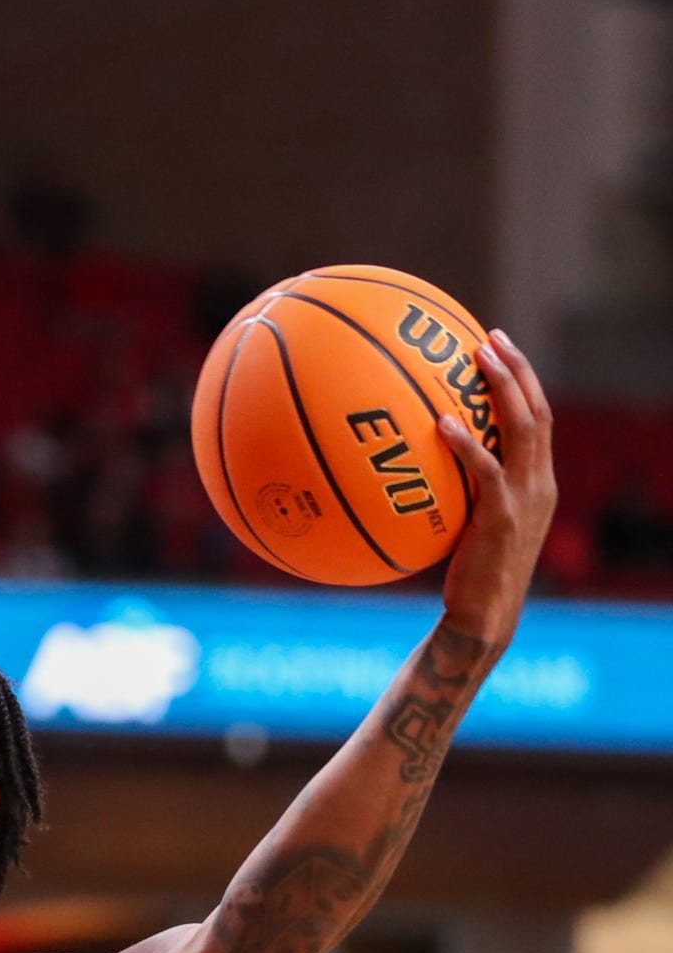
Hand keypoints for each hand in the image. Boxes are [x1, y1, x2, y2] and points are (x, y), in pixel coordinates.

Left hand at [436, 330, 557, 647]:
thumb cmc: (467, 573)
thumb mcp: (469, 523)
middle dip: (517, 370)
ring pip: (524, 428)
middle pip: (537, 411)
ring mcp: (526, 497)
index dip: (523, 381)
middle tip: (491, 337)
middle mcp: (539, 482)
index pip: (538, 418)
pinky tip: (443, 423)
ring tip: (477, 358)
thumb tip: (414, 465)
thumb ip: (458, 491)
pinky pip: (486, 470)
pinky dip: (467, 443)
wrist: (483, 615)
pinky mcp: (502, 516)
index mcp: (536, 481)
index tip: (499, 348)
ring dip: (503, 389)